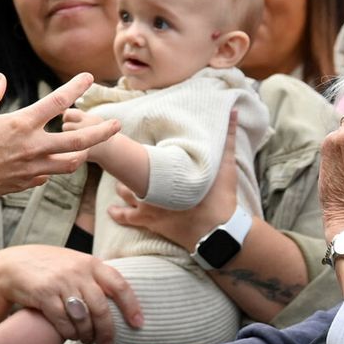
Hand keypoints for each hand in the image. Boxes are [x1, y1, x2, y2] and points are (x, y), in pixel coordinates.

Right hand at [0, 72, 119, 213]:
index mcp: (21, 124)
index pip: (57, 102)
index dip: (76, 87)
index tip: (88, 77)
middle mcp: (32, 146)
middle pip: (79, 139)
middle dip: (101, 131)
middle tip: (117, 124)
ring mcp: (31, 168)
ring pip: (70, 163)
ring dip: (80, 153)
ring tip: (85, 147)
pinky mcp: (25, 183)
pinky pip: (47, 175)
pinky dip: (52, 167)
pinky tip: (49, 162)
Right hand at [0, 243, 142, 343]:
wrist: (10, 265)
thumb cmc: (45, 267)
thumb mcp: (73, 263)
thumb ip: (92, 276)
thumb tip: (116, 299)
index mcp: (90, 263)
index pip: (119, 285)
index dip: (131, 306)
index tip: (138, 324)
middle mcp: (77, 271)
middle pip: (102, 309)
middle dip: (106, 331)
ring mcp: (61, 283)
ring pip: (84, 318)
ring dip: (87, 335)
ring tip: (86, 340)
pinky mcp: (44, 295)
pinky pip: (64, 322)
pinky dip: (69, 334)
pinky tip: (69, 336)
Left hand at [108, 109, 238, 249]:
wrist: (218, 232)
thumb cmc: (220, 198)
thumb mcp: (227, 165)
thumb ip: (229, 137)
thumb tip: (233, 111)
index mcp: (167, 172)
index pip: (144, 156)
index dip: (136, 149)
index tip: (130, 141)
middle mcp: (152, 187)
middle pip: (131, 172)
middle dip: (126, 166)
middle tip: (119, 159)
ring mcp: (148, 205)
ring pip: (125, 192)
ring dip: (121, 186)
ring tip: (117, 180)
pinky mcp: (149, 222)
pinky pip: (126, 218)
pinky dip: (118, 213)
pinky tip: (110, 210)